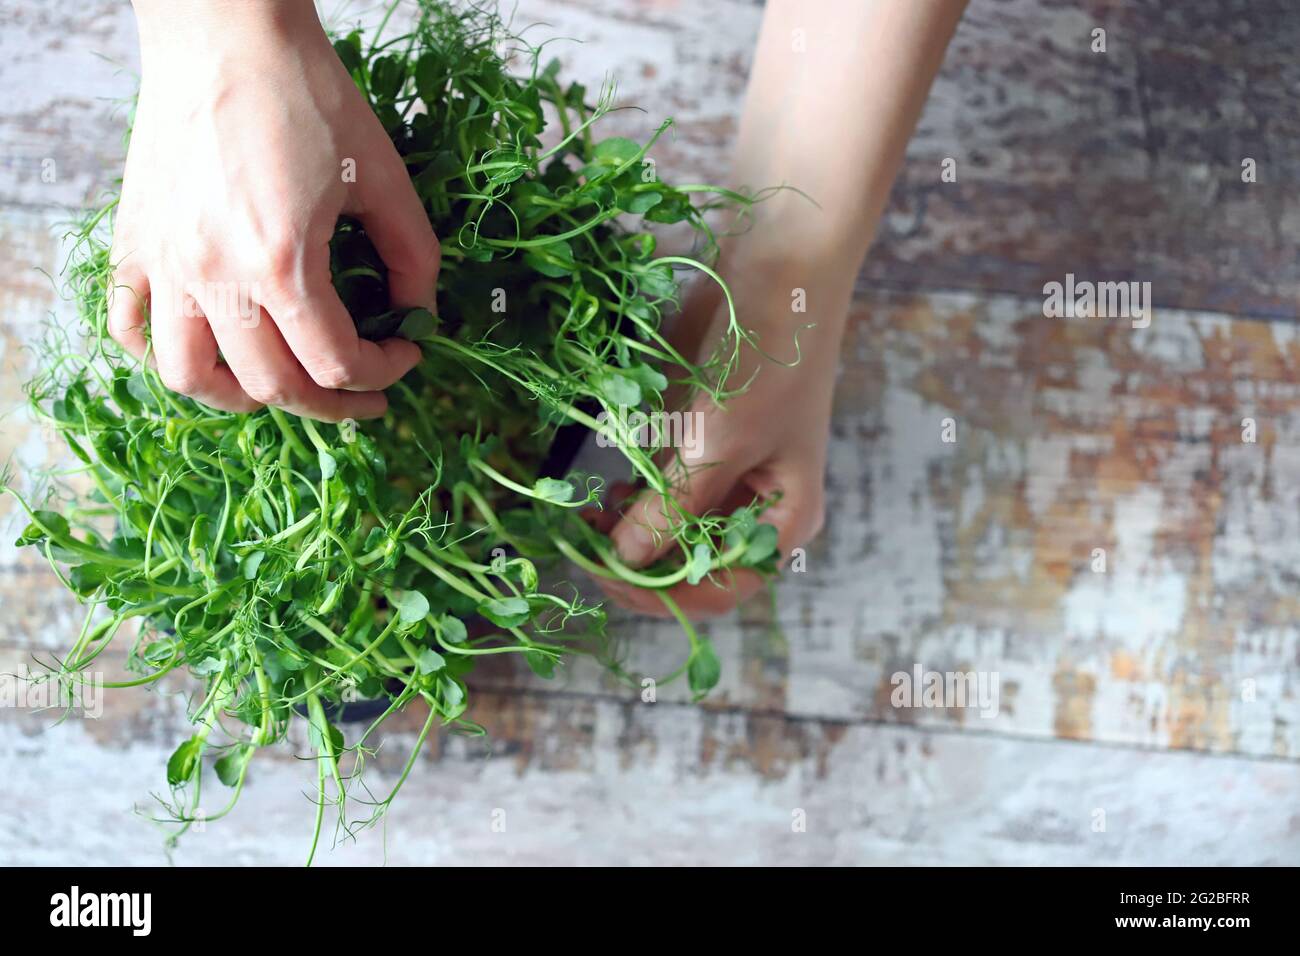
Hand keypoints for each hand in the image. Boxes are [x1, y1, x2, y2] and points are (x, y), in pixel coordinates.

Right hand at [108, 0, 435, 420]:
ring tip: (283, 388)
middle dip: (330, 404)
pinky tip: (210, 350)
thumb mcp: (384, 177)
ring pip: (190, 376)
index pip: (335, 363)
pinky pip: (130, 327)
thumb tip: (419, 316)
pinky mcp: (133, 243)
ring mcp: (164, 263)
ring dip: (244, 399)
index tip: (406, 355)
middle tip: (364, 395)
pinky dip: (167, 355)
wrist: (225, 36)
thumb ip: (414, 257)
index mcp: (281, 262)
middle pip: (272, 385)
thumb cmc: (307, 96)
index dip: (384, 373)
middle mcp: (214, 274)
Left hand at [595, 243, 852, 617]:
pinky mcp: (701, 436)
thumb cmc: (765, 358)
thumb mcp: (718, 441)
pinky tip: (606, 484)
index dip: (661, 592)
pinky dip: (633, 491)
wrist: (781, 260)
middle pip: (692, 562)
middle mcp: (758, 504)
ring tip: (588, 512)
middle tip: (582, 540)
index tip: (604, 573)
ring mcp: (728, 470)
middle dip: (638, 559)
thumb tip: (626, 560)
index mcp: (785, 518)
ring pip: (671, 525)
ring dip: (629, 528)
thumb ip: (672, 508)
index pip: (720, 589)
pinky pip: (663, 483)